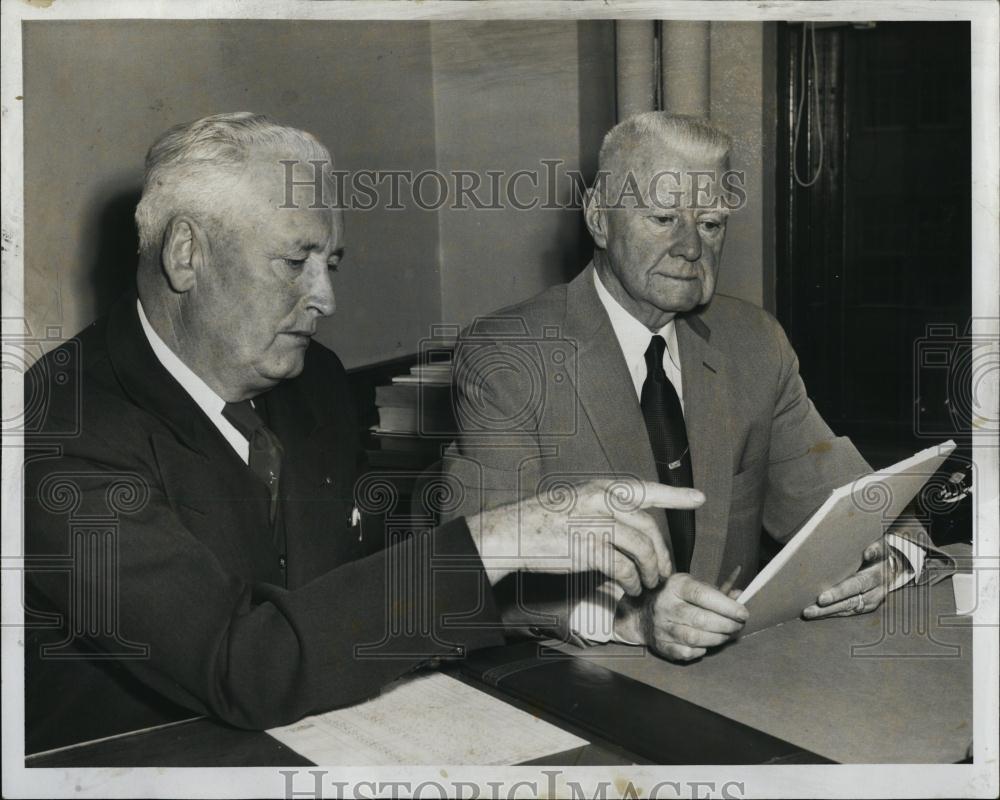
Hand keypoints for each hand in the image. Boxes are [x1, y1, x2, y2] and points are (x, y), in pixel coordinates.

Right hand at [470, 479, 703, 595]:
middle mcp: (601, 501)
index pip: (646, 489)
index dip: (674, 495)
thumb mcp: (578, 503)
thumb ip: (606, 509)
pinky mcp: (588, 548)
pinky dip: (632, 581)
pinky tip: (631, 589)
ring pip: (641, 549)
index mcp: (601, 488)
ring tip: (647, 584)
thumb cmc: (544, 522)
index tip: (699, 498)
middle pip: (649, 528)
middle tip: (664, 572)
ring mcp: (595, 523)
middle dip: (662, 554)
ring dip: (650, 571)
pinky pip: (624, 567)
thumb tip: (636, 526)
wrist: (513, 533)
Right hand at [613, 573, 748, 660]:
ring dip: (717, 638)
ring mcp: (661, 627)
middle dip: (726, 625)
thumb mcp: (691, 585)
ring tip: (727, 635)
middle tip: (739, 626)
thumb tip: (740, 594)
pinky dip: (701, 650)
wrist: (641, 612)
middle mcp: (666, 605)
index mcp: (675, 586)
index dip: (727, 606)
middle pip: (701, 619)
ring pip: (695, 638)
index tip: (743, 613)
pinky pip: (686, 652)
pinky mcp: (661, 645)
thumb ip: (716, 591)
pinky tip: (707, 644)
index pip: (703, 595)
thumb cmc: (675, 597)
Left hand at [802, 539, 903, 618]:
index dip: (839, 593)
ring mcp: (872, 601)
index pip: (856, 585)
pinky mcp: (867, 606)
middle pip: (850, 602)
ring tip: (808, 614)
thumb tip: (867, 553)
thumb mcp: (881, 548)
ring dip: (827, 613)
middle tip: (808, 611)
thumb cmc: (881, 554)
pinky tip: (818, 614)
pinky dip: (832, 613)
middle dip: (828, 608)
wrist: (896, 566)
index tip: (821, 598)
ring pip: (848, 610)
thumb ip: (875, 549)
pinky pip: (849, 612)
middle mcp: (876, 592)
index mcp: (877, 576)